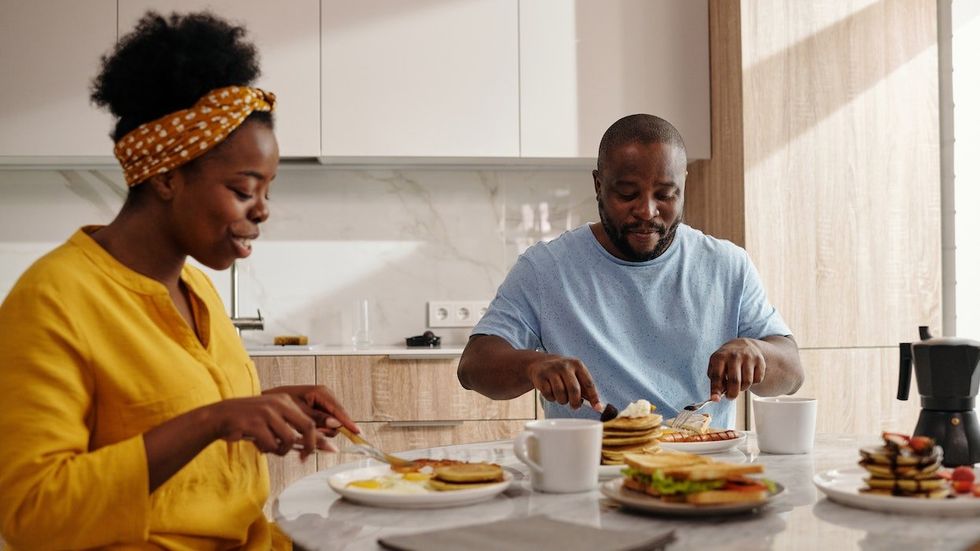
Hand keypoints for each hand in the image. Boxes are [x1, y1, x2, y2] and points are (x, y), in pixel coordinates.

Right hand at [208, 393, 328, 460]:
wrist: (221, 416)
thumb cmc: (249, 421)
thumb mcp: (272, 419)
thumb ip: (291, 429)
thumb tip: (314, 445)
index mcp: (285, 401)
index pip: (310, 420)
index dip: (319, 438)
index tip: (330, 450)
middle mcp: (278, 404)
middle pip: (307, 427)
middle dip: (310, 445)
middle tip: (304, 457)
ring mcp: (266, 413)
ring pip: (288, 439)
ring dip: (282, 450)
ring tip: (272, 449)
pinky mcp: (254, 423)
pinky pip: (270, 444)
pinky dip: (268, 449)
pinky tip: (260, 445)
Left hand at [263, 385, 358, 436]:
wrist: (268, 401)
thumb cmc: (280, 403)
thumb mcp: (298, 411)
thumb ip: (317, 418)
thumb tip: (335, 424)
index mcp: (321, 392)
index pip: (340, 410)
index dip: (349, 423)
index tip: (357, 432)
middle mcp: (326, 398)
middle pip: (337, 420)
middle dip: (326, 430)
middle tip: (310, 434)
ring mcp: (323, 405)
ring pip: (331, 425)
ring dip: (320, 432)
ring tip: (302, 431)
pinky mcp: (319, 412)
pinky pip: (325, 425)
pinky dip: (317, 431)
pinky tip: (305, 432)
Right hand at [525, 354, 601, 410]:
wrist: (540, 364)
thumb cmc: (562, 373)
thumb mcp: (575, 375)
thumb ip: (586, 390)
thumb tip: (598, 406)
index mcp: (577, 365)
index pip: (589, 383)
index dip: (594, 397)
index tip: (597, 407)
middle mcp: (565, 365)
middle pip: (574, 390)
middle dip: (575, 402)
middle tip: (574, 406)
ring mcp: (552, 370)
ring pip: (560, 394)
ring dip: (562, 400)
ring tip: (561, 397)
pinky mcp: (540, 376)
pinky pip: (548, 394)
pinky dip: (551, 398)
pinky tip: (551, 392)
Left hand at [707, 338, 765, 399]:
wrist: (743, 345)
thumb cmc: (726, 360)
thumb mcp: (716, 366)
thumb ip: (715, 381)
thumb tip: (716, 397)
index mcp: (720, 357)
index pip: (717, 376)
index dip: (715, 389)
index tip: (715, 399)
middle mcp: (734, 355)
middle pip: (734, 381)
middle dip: (732, 394)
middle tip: (730, 396)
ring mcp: (748, 357)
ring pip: (747, 382)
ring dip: (743, 388)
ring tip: (739, 383)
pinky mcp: (760, 361)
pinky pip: (757, 380)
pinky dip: (753, 382)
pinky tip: (748, 376)